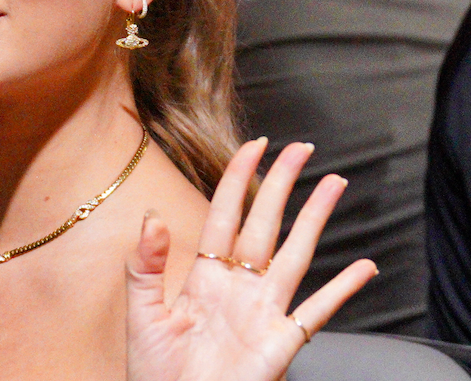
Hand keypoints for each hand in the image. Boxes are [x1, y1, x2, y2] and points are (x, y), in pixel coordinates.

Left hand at [124, 138, 377, 380]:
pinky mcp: (281, 342)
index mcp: (203, 277)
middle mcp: (238, 286)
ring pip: (295, 253)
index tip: (255, 146)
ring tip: (334, 183)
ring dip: (315, 218)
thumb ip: (144, 265)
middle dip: (282, 184)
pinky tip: (363, 267)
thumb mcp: (141, 313)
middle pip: (265, 223)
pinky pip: (317, 310)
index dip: (239, 180)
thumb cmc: (156, 372)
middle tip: (301, 149)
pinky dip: (342, 289)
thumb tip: (150, 216)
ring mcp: (263, 311)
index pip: (224, 215)